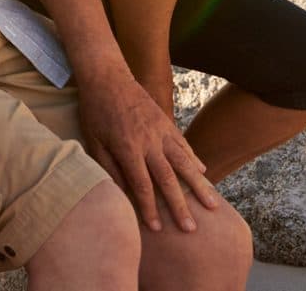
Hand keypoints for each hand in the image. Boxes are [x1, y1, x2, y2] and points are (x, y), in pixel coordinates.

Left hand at [77, 70, 216, 231]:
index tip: (158, 228)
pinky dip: (194, 160)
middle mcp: (149, 142)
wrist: (107, 76)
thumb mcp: (93, 140)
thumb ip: (108, 166)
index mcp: (128, 148)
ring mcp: (161, 131)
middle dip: (180, 206)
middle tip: (191, 229)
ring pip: (184, 163)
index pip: (142, 185)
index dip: (150, 208)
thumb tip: (119, 193)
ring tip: (212, 206)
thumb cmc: (95, 110)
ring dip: (199, 186)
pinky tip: (203, 173)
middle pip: (168, 179)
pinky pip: (184, 145)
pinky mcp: (167, 122)